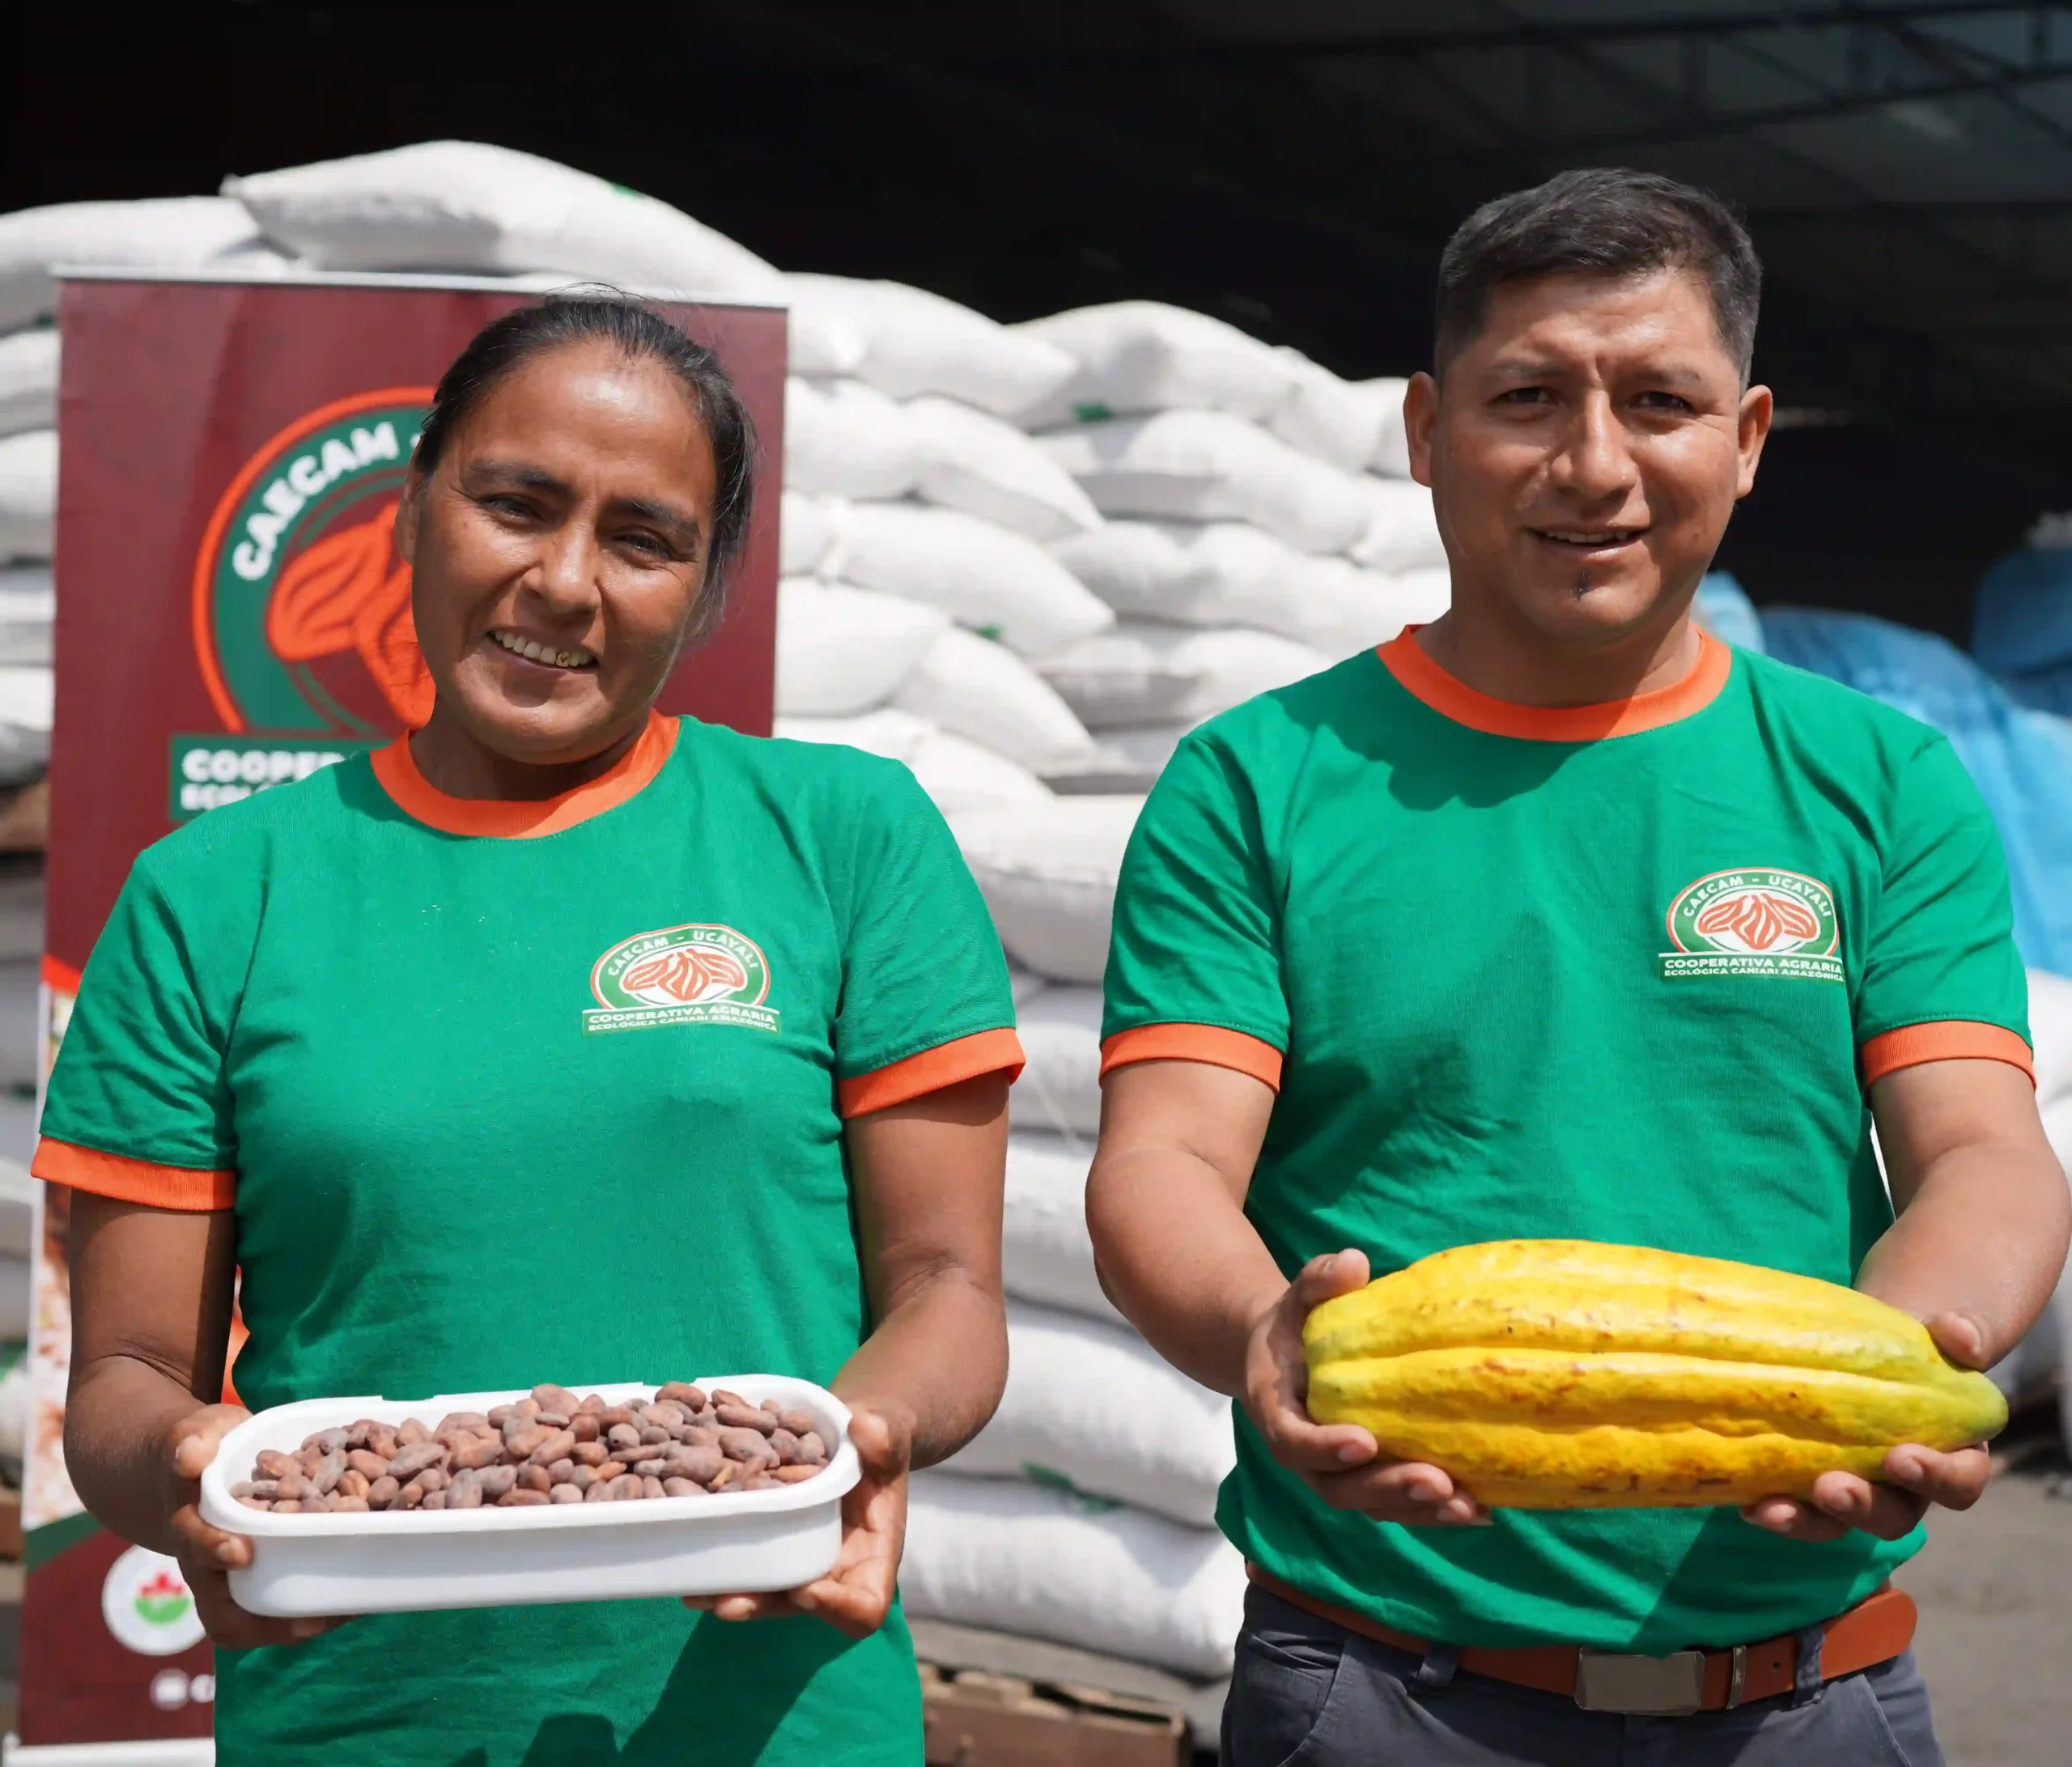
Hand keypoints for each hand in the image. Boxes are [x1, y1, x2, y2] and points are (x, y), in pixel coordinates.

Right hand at [166, 1403, 348, 1648]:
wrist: (195, 1469)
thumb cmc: (200, 1446)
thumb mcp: (195, 1433)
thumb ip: (192, 1441)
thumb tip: (190, 1456)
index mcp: (189, 1526)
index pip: (195, 1545)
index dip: (215, 1550)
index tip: (241, 1551)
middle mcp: (208, 1565)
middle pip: (225, 1613)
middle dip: (266, 1621)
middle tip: (311, 1620)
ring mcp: (233, 1579)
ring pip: (256, 1621)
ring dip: (298, 1624)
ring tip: (347, 1613)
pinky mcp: (263, 1577)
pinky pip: (282, 1605)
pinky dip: (315, 1607)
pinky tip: (355, 1602)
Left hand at [684, 1403, 910, 1637]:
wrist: (850, 1437)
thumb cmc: (879, 1443)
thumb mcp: (888, 1436)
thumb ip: (884, 1436)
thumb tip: (865, 1427)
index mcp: (873, 1557)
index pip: (863, 1606)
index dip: (836, 1608)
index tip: (807, 1590)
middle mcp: (833, 1571)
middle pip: (800, 1605)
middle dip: (763, 1606)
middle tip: (727, 1603)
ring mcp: (798, 1561)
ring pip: (766, 1591)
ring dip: (730, 1592)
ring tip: (695, 1589)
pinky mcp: (771, 1545)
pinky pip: (747, 1562)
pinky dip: (718, 1561)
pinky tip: (686, 1556)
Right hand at [1244, 1250, 1485, 1525]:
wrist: (1289, 1361)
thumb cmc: (1296, 1325)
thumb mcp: (1300, 1298)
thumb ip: (1318, 1281)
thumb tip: (1354, 1263)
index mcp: (1277, 1414)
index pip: (1294, 1441)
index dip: (1325, 1448)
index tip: (1363, 1442)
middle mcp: (1306, 1458)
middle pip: (1341, 1488)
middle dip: (1389, 1488)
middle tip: (1435, 1481)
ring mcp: (1339, 1476)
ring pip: (1375, 1505)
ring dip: (1419, 1509)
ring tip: (1468, 1505)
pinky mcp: (1371, 1482)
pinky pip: (1399, 1504)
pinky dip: (1436, 1509)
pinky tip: (1483, 1507)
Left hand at [1741, 1312, 1994, 1542]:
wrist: (1866, 1344)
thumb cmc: (1913, 1344)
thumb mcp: (1942, 1333)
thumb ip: (1963, 1334)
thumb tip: (1961, 1338)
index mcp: (1952, 1458)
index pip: (1959, 1482)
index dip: (1937, 1478)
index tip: (1901, 1458)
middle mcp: (1905, 1488)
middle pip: (1894, 1516)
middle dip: (1863, 1508)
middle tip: (1832, 1489)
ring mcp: (1856, 1491)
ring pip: (1838, 1523)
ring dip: (1809, 1520)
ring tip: (1774, 1509)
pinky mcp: (1809, 1485)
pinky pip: (1795, 1507)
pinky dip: (1773, 1507)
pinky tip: (1745, 1501)